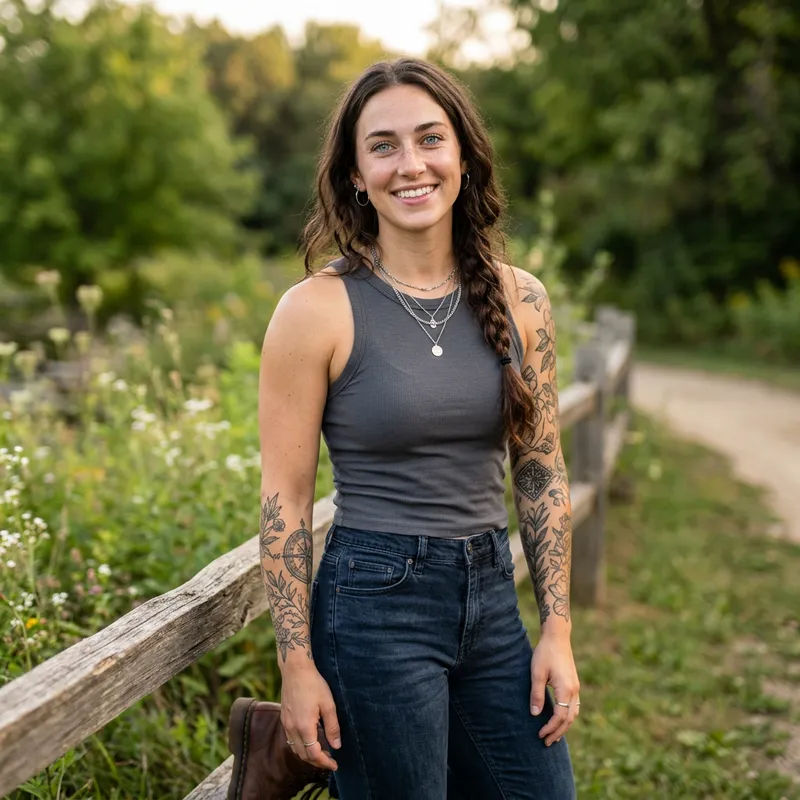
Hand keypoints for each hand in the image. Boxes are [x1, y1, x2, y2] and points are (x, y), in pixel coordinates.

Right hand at [280, 664, 341, 770]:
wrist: (295, 670)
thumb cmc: (314, 684)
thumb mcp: (328, 704)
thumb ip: (332, 727)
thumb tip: (336, 746)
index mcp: (304, 726)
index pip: (314, 754)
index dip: (325, 762)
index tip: (335, 765)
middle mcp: (292, 728)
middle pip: (303, 755)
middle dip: (317, 761)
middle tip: (330, 760)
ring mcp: (286, 724)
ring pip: (296, 748)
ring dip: (308, 754)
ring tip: (322, 752)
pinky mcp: (284, 718)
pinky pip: (291, 739)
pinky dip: (301, 745)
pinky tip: (310, 739)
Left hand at [530, 632, 579, 746]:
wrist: (557, 637)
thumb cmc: (545, 653)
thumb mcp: (537, 673)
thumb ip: (536, 694)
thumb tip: (535, 714)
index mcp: (566, 689)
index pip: (560, 716)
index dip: (550, 728)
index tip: (540, 734)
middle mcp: (574, 690)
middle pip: (569, 719)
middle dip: (558, 732)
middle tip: (546, 742)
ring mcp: (576, 687)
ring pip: (574, 714)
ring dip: (564, 726)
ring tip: (553, 736)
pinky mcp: (574, 684)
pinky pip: (574, 706)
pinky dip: (568, 717)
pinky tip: (560, 720)